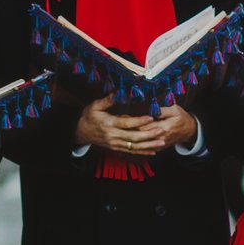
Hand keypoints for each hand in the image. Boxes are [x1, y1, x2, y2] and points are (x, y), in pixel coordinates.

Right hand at [74, 96, 198, 156]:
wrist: (81, 132)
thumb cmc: (88, 117)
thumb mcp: (95, 106)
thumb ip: (107, 100)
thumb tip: (118, 92)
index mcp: (109, 124)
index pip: (126, 123)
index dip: (139, 121)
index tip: (151, 117)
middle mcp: (113, 136)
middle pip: (133, 136)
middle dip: (149, 134)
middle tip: (162, 130)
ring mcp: (115, 144)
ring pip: (134, 146)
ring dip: (149, 145)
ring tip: (162, 141)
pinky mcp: (116, 148)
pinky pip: (131, 152)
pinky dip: (143, 152)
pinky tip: (153, 151)